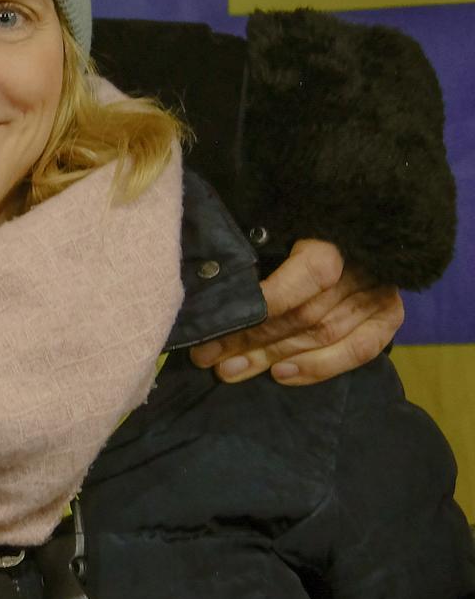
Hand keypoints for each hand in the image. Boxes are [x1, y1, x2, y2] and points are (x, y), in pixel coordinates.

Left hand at [188, 239, 403, 386]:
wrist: (351, 225)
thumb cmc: (294, 228)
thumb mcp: (271, 223)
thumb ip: (250, 246)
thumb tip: (210, 281)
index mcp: (336, 232)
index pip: (311, 272)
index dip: (264, 302)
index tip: (215, 322)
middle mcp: (364, 263)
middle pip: (307, 312)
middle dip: (252, 338)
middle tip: (208, 357)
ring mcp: (380, 290)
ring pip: (324, 334)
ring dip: (273, 357)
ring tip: (231, 371)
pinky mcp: (390, 314)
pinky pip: (360, 349)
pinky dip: (320, 367)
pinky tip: (282, 376)